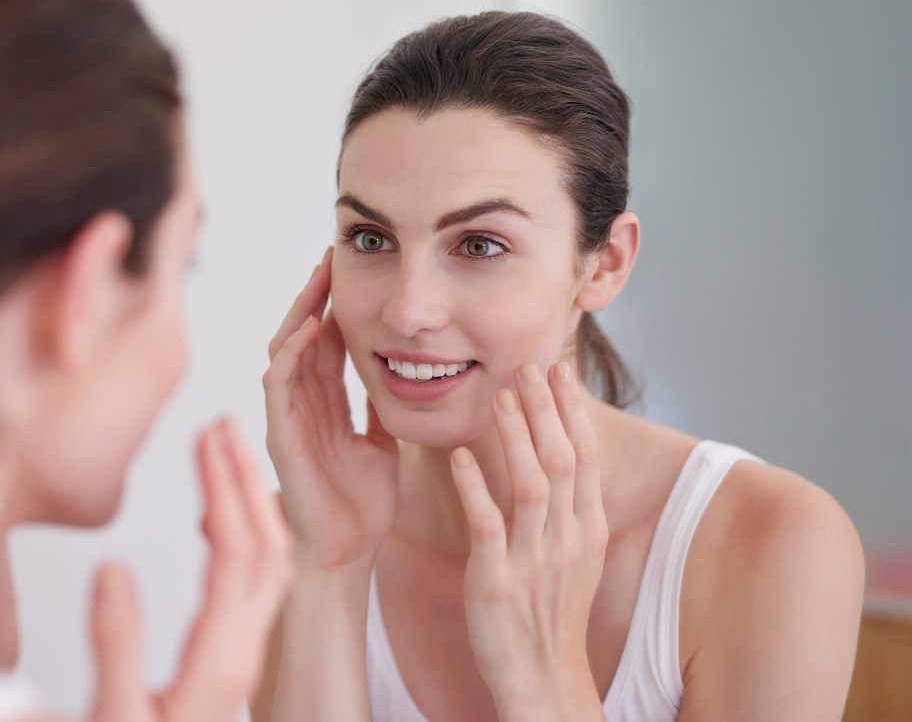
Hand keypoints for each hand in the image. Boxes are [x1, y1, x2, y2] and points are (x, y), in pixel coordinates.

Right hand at [80, 419, 291, 721]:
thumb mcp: (116, 715)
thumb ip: (115, 645)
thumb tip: (115, 567)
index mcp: (220, 660)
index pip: (238, 552)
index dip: (226, 489)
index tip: (207, 435)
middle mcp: (242, 652)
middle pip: (266, 548)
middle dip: (247, 479)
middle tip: (224, 425)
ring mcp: (242, 657)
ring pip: (268, 566)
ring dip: (252, 504)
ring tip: (225, 456)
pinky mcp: (230, 662)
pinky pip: (255, 587)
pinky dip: (245, 538)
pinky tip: (221, 521)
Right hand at [263, 248, 398, 573]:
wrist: (349, 550)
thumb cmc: (363, 503)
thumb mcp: (384, 440)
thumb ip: (382, 406)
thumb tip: (406, 371)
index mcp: (326, 404)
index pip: (326, 343)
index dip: (336, 307)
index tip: (353, 271)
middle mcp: (302, 404)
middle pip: (302, 335)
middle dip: (315, 295)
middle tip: (332, 256)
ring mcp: (287, 416)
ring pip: (286, 349)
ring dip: (301, 311)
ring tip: (320, 277)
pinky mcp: (280, 432)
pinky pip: (279, 382)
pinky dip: (292, 351)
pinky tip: (310, 326)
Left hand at [449, 362, 606, 720]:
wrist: (543, 679)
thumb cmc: (550, 612)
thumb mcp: (572, 554)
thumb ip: (565, 504)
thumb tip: (555, 450)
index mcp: (586, 529)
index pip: (586, 456)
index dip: (573, 410)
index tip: (559, 368)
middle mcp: (567, 539)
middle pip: (564, 460)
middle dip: (546, 409)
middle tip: (527, 365)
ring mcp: (534, 560)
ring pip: (531, 485)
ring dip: (516, 437)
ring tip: (500, 396)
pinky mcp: (497, 580)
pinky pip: (487, 524)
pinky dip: (474, 487)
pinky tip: (459, 457)